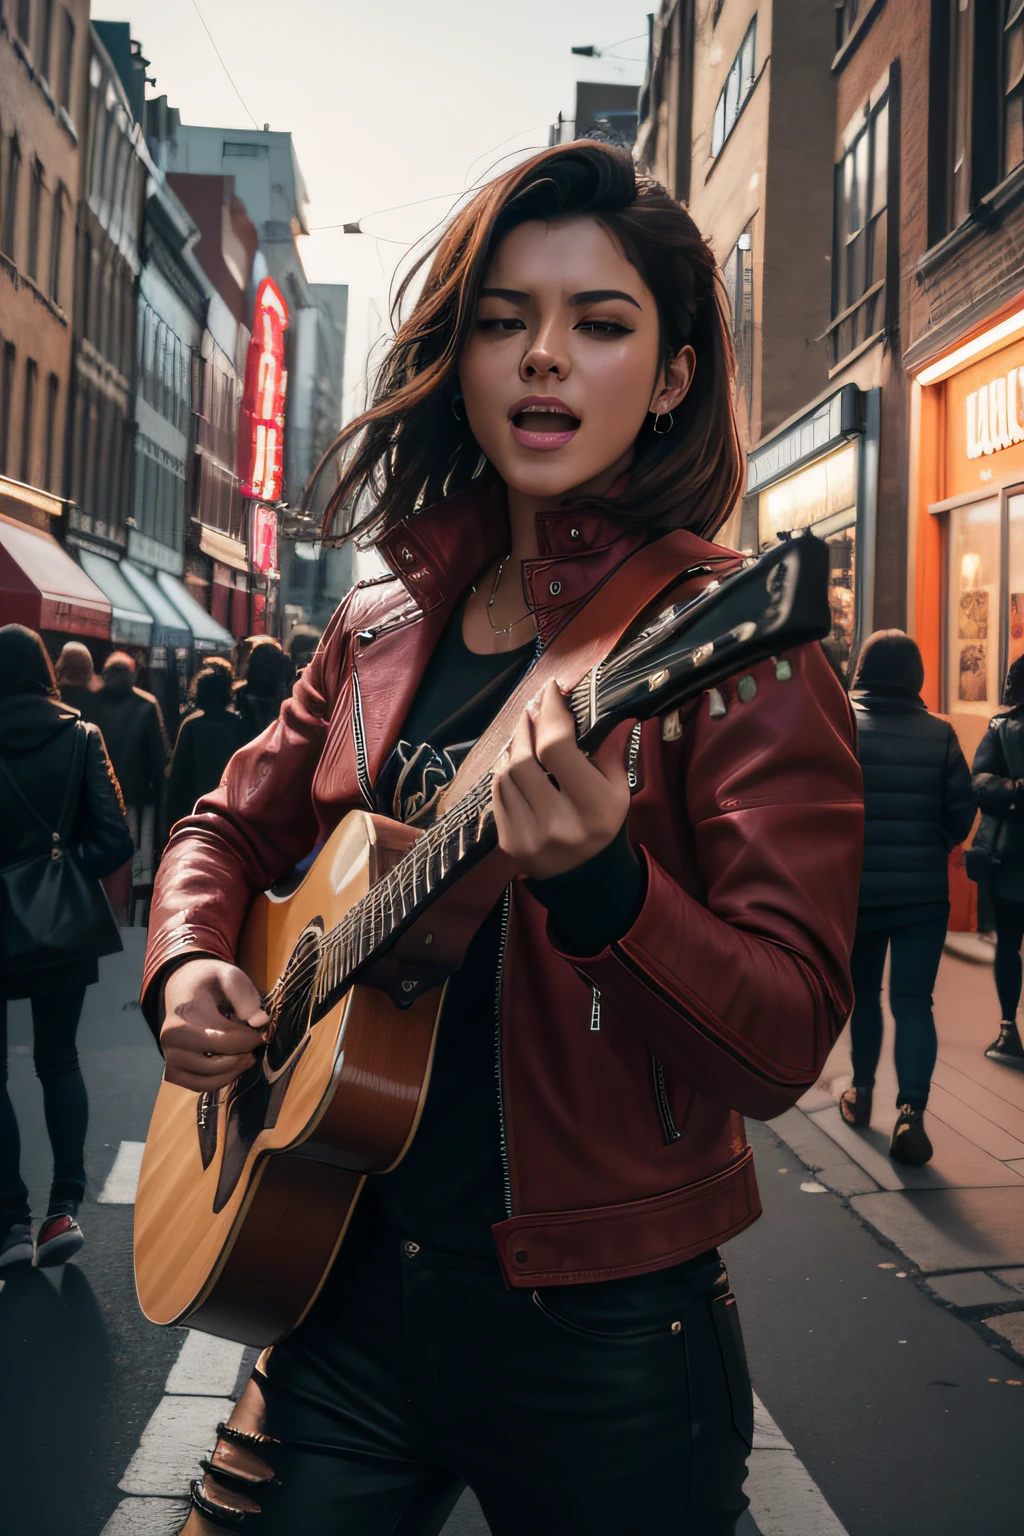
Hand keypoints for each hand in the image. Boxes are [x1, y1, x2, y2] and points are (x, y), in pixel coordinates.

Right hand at [160, 958, 268, 1092]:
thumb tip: (260, 1021)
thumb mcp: (227, 975)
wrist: (181, 987)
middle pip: (215, 1063)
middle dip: (242, 1057)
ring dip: (232, 1072)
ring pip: (207, 1080)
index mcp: (186, 1014)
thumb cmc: (208, 981)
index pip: (225, 1040)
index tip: (261, 1034)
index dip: (250, 1040)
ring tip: (246, 1058)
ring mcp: (169, 1057)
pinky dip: (219, 1081)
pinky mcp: (171, 1070)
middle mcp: (172, 1039)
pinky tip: (232, 1067)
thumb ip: (244, 996)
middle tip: (255, 1047)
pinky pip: (198, 1086)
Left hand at [492, 680, 630, 879]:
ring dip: (514, 747)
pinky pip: (498, 794)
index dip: (551, 714)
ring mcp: (529, 836)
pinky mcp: (509, 843)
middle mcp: (558, 824)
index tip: (551, 690)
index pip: (558, 749)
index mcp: (593, 808)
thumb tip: (616, 710)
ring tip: (526, 732)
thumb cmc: (603, 823)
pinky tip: (516, 762)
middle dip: (528, 726)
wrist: (583, 875)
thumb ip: (612, 751)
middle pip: (526, 759)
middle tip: (533, 707)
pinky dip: (504, 772)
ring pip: (507, 774)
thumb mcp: (618, 790)